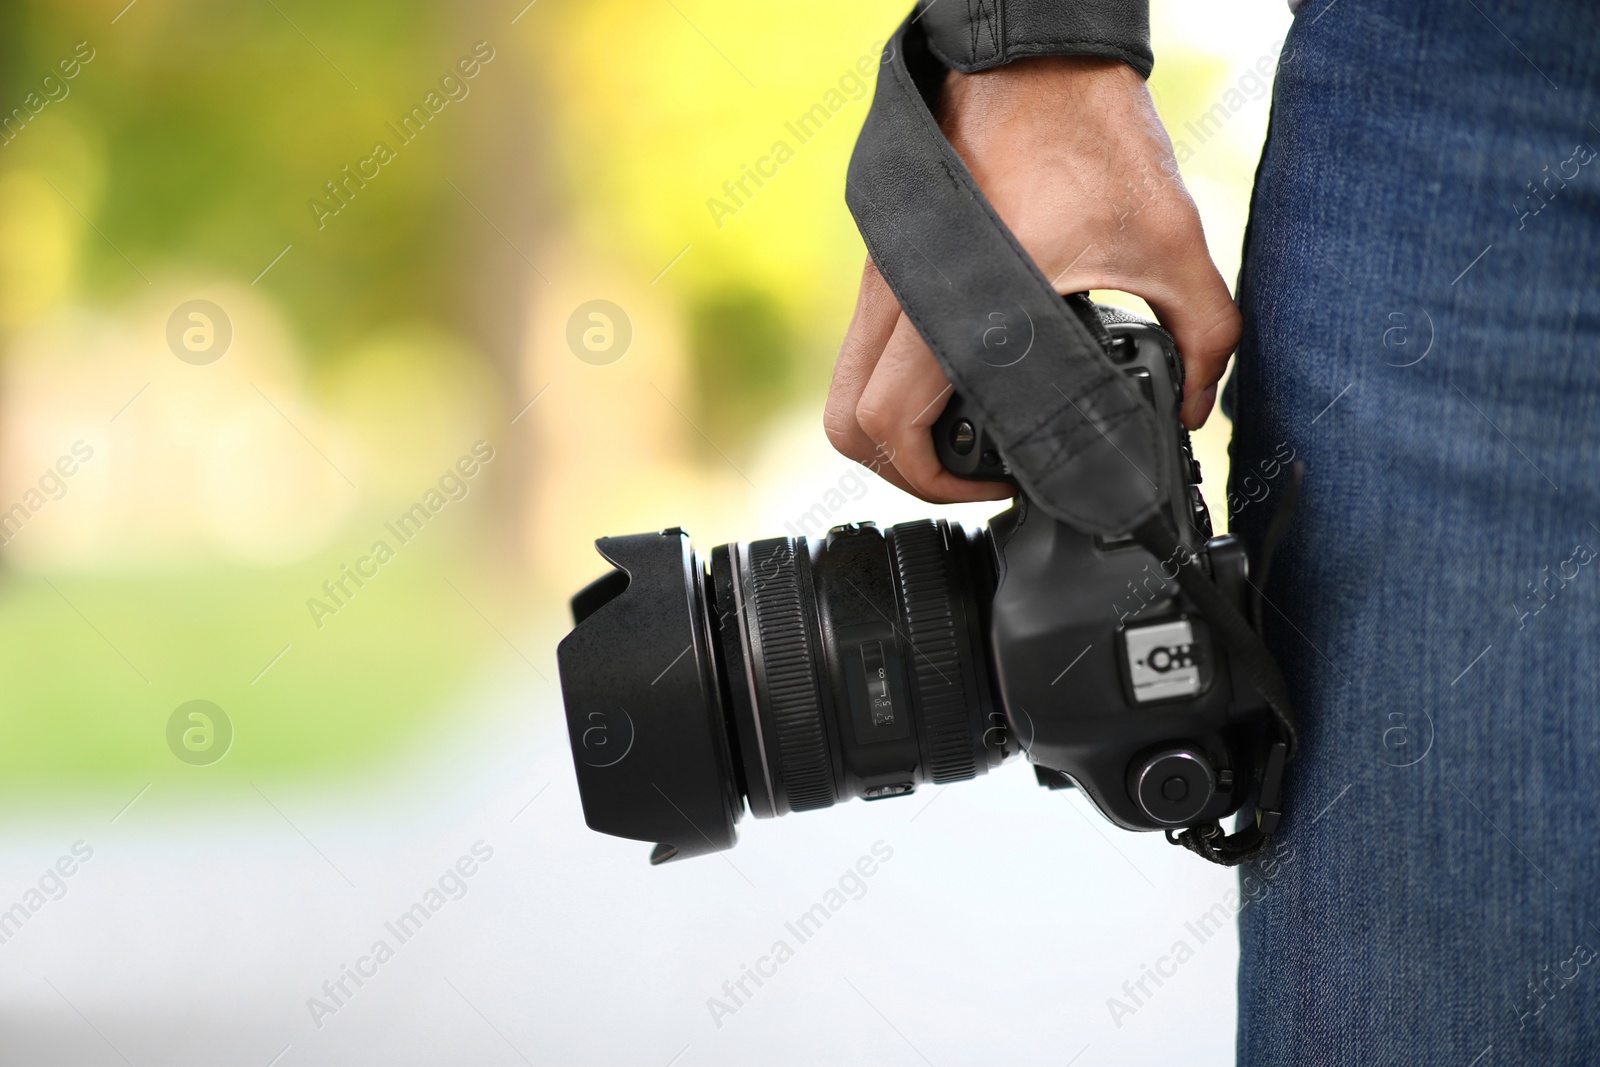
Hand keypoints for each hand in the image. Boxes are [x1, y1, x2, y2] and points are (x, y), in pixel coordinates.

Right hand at [825, 56, 1240, 502]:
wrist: (1038, 55)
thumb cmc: (1093, 136)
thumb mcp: (1174, 244)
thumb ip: (1205, 337)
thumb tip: (1197, 405)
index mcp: (958, 299)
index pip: (889, 423)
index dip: (933, 480)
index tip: (994, 482)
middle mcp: (904, 291)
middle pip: (848, 423)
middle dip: (903, 472)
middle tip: (968, 475)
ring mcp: (886, 272)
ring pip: (849, 384)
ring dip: (896, 427)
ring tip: (967, 436)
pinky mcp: (891, 255)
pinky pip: (868, 343)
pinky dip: (899, 379)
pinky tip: (968, 372)